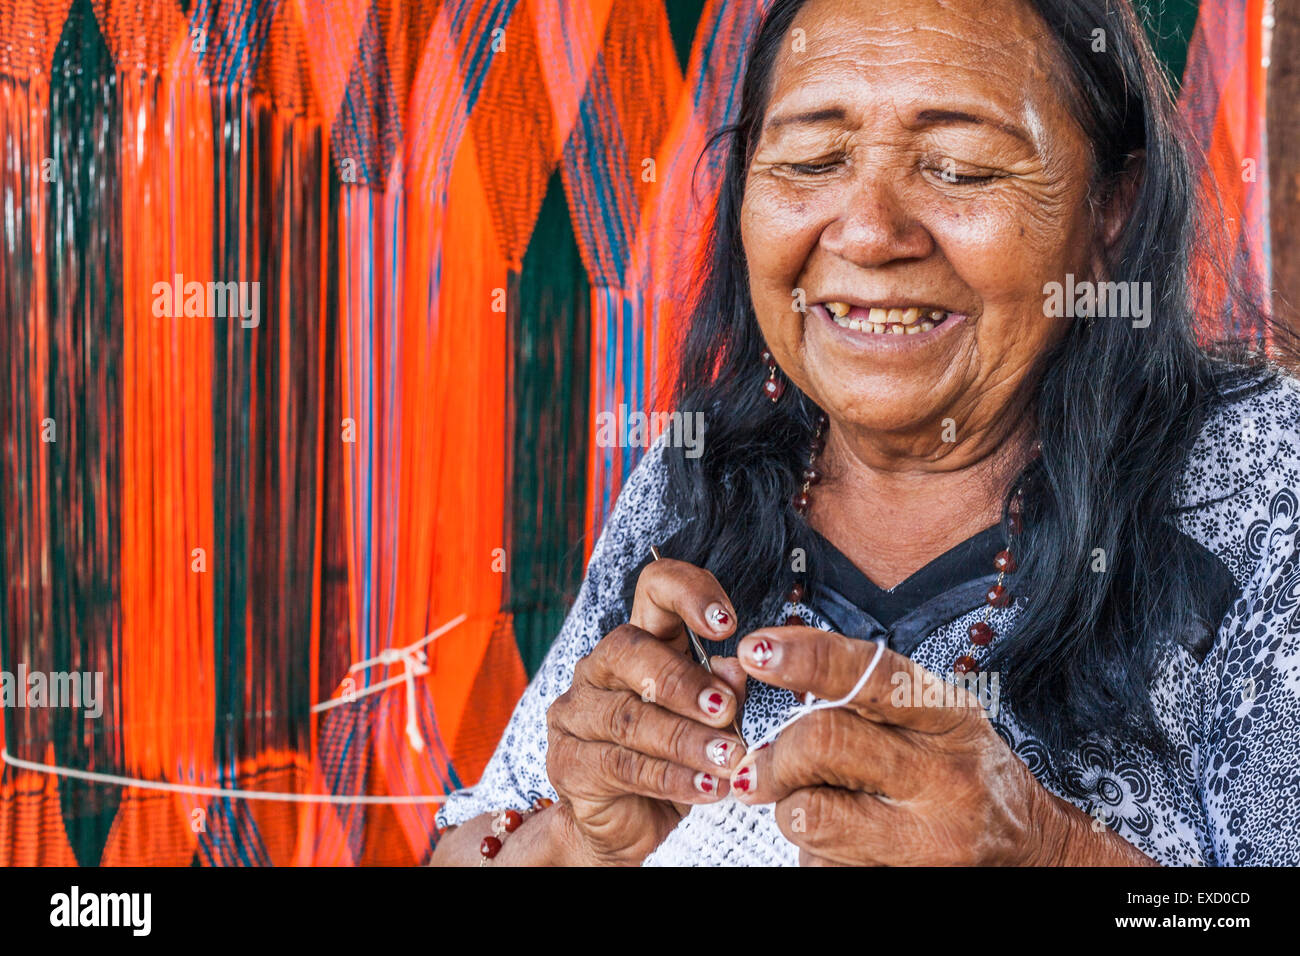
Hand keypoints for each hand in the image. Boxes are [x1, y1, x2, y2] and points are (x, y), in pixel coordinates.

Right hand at [546, 559, 747, 864]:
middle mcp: (599, 668)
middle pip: (628, 649)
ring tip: (728, 759)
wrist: (629, 826)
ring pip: (628, 716)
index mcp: (641, 642)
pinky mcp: (567, 762)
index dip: (688, 594)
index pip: (653, 588)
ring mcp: (576, 713)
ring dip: (685, 739)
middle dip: (682, 681)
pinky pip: (622, 766)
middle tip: (725, 710)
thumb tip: (737, 667)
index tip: (726, 625)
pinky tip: (707, 788)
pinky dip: (671, 778)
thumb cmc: (675, 761)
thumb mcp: (712, 724)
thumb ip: (725, 692)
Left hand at [726, 625, 1151, 865]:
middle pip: (823, 743)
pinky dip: (812, 850)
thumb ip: (866, 693)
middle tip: (761, 764)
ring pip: (809, 814)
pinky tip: (840, 841)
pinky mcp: (902, 882)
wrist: (1030, 851)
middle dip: (777, 753)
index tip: (757, 651)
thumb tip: (775, 667)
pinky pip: (820, 863)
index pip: (871, 676)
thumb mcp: (937, 717)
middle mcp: (944, 777)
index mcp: (949, 718)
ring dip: (788, 807)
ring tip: (807, 803)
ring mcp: (926, 841)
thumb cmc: (965, 770)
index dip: (806, 658)